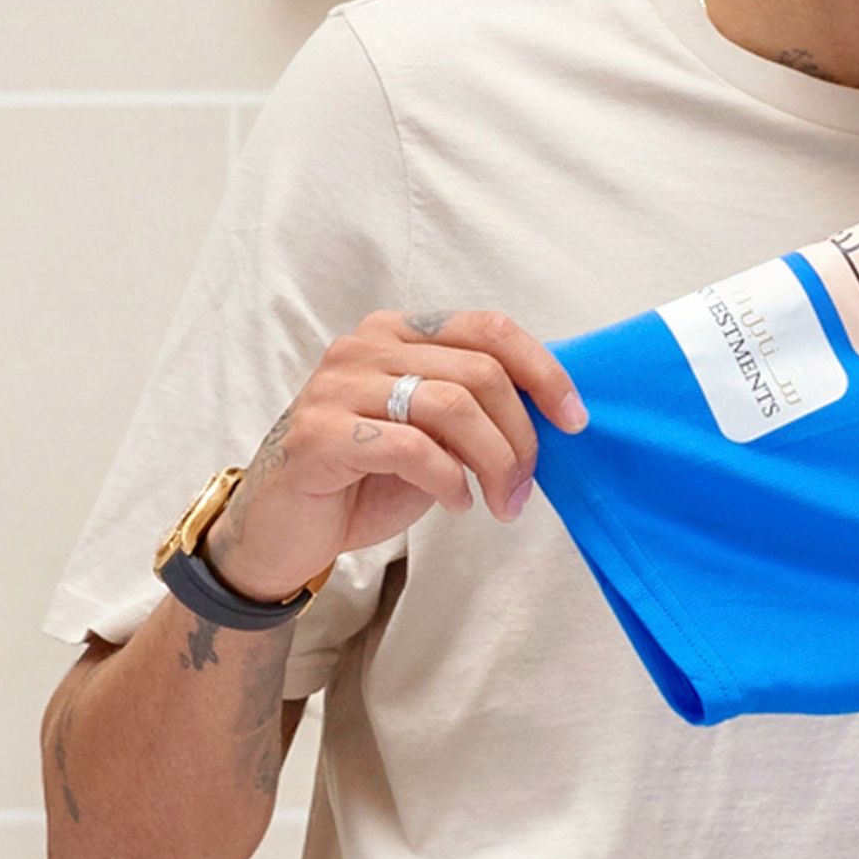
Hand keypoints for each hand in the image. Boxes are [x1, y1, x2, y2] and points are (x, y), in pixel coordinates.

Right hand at [201, 310, 585, 601]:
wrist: (285, 530)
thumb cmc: (366, 479)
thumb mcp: (435, 436)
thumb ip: (477, 411)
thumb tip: (551, 415)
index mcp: (398, 334)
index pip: (489, 328)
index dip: (543, 372)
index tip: (573, 420)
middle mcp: (364, 348)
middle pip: (480, 372)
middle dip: (520, 437)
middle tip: (525, 486)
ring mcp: (337, 387)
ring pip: (452, 407)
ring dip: (494, 463)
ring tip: (501, 502)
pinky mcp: (320, 435)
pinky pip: (411, 447)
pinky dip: (448, 480)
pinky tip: (456, 502)